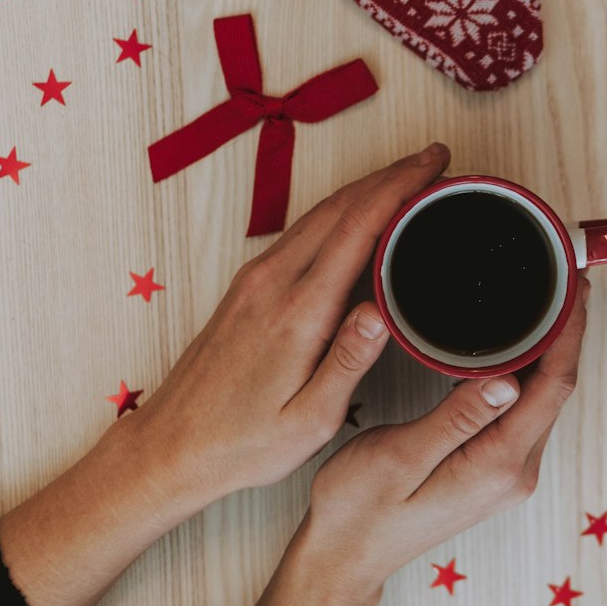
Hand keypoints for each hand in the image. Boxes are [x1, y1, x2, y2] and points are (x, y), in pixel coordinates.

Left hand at [128, 143, 451, 503]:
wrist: (171, 445)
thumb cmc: (242, 443)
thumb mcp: (308, 421)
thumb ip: (348, 363)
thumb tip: (383, 313)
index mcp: (296, 313)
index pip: (358, 228)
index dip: (400, 188)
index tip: (435, 166)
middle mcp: (272, 283)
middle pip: (340, 206)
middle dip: (392, 175)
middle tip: (435, 159)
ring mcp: (256, 280)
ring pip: (319, 214)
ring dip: (366, 188)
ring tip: (408, 178)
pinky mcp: (248, 287)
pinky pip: (303, 232)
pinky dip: (341, 212)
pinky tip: (358, 217)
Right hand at [301, 278, 589, 605]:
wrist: (346, 556)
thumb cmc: (359, 509)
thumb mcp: (398, 457)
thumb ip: (455, 419)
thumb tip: (506, 380)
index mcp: (497, 466)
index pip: (552, 387)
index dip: (569, 331)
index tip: (573, 283)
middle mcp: (514, 471)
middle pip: (557, 388)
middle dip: (566, 329)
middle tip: (563, 271)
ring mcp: (506, 472)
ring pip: (543, 396)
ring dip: (550, 345)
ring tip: (547, 292)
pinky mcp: (491, 467)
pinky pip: (523, 408)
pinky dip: (528, 368)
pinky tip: (516, 338)